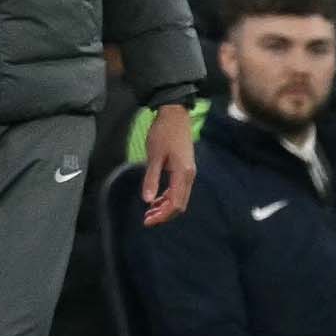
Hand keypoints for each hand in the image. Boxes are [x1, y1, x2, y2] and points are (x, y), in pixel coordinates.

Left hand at [141, 104, 195, 226]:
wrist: (175, 114)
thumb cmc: (163, 133)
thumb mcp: (154, 155)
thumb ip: (151, 178)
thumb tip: (147, 200)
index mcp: (183, 173)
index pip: (175, 203)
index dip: (162, 216)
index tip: (146, 220)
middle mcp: (189, 175)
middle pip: (180, 204)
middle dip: (164, 215)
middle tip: (146, 219)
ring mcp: (189, 172)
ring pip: (180, 198)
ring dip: (166, 207)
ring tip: (149, 211)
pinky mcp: (185, 168)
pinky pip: (179, 190)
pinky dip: (168, 198)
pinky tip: (156, 199)